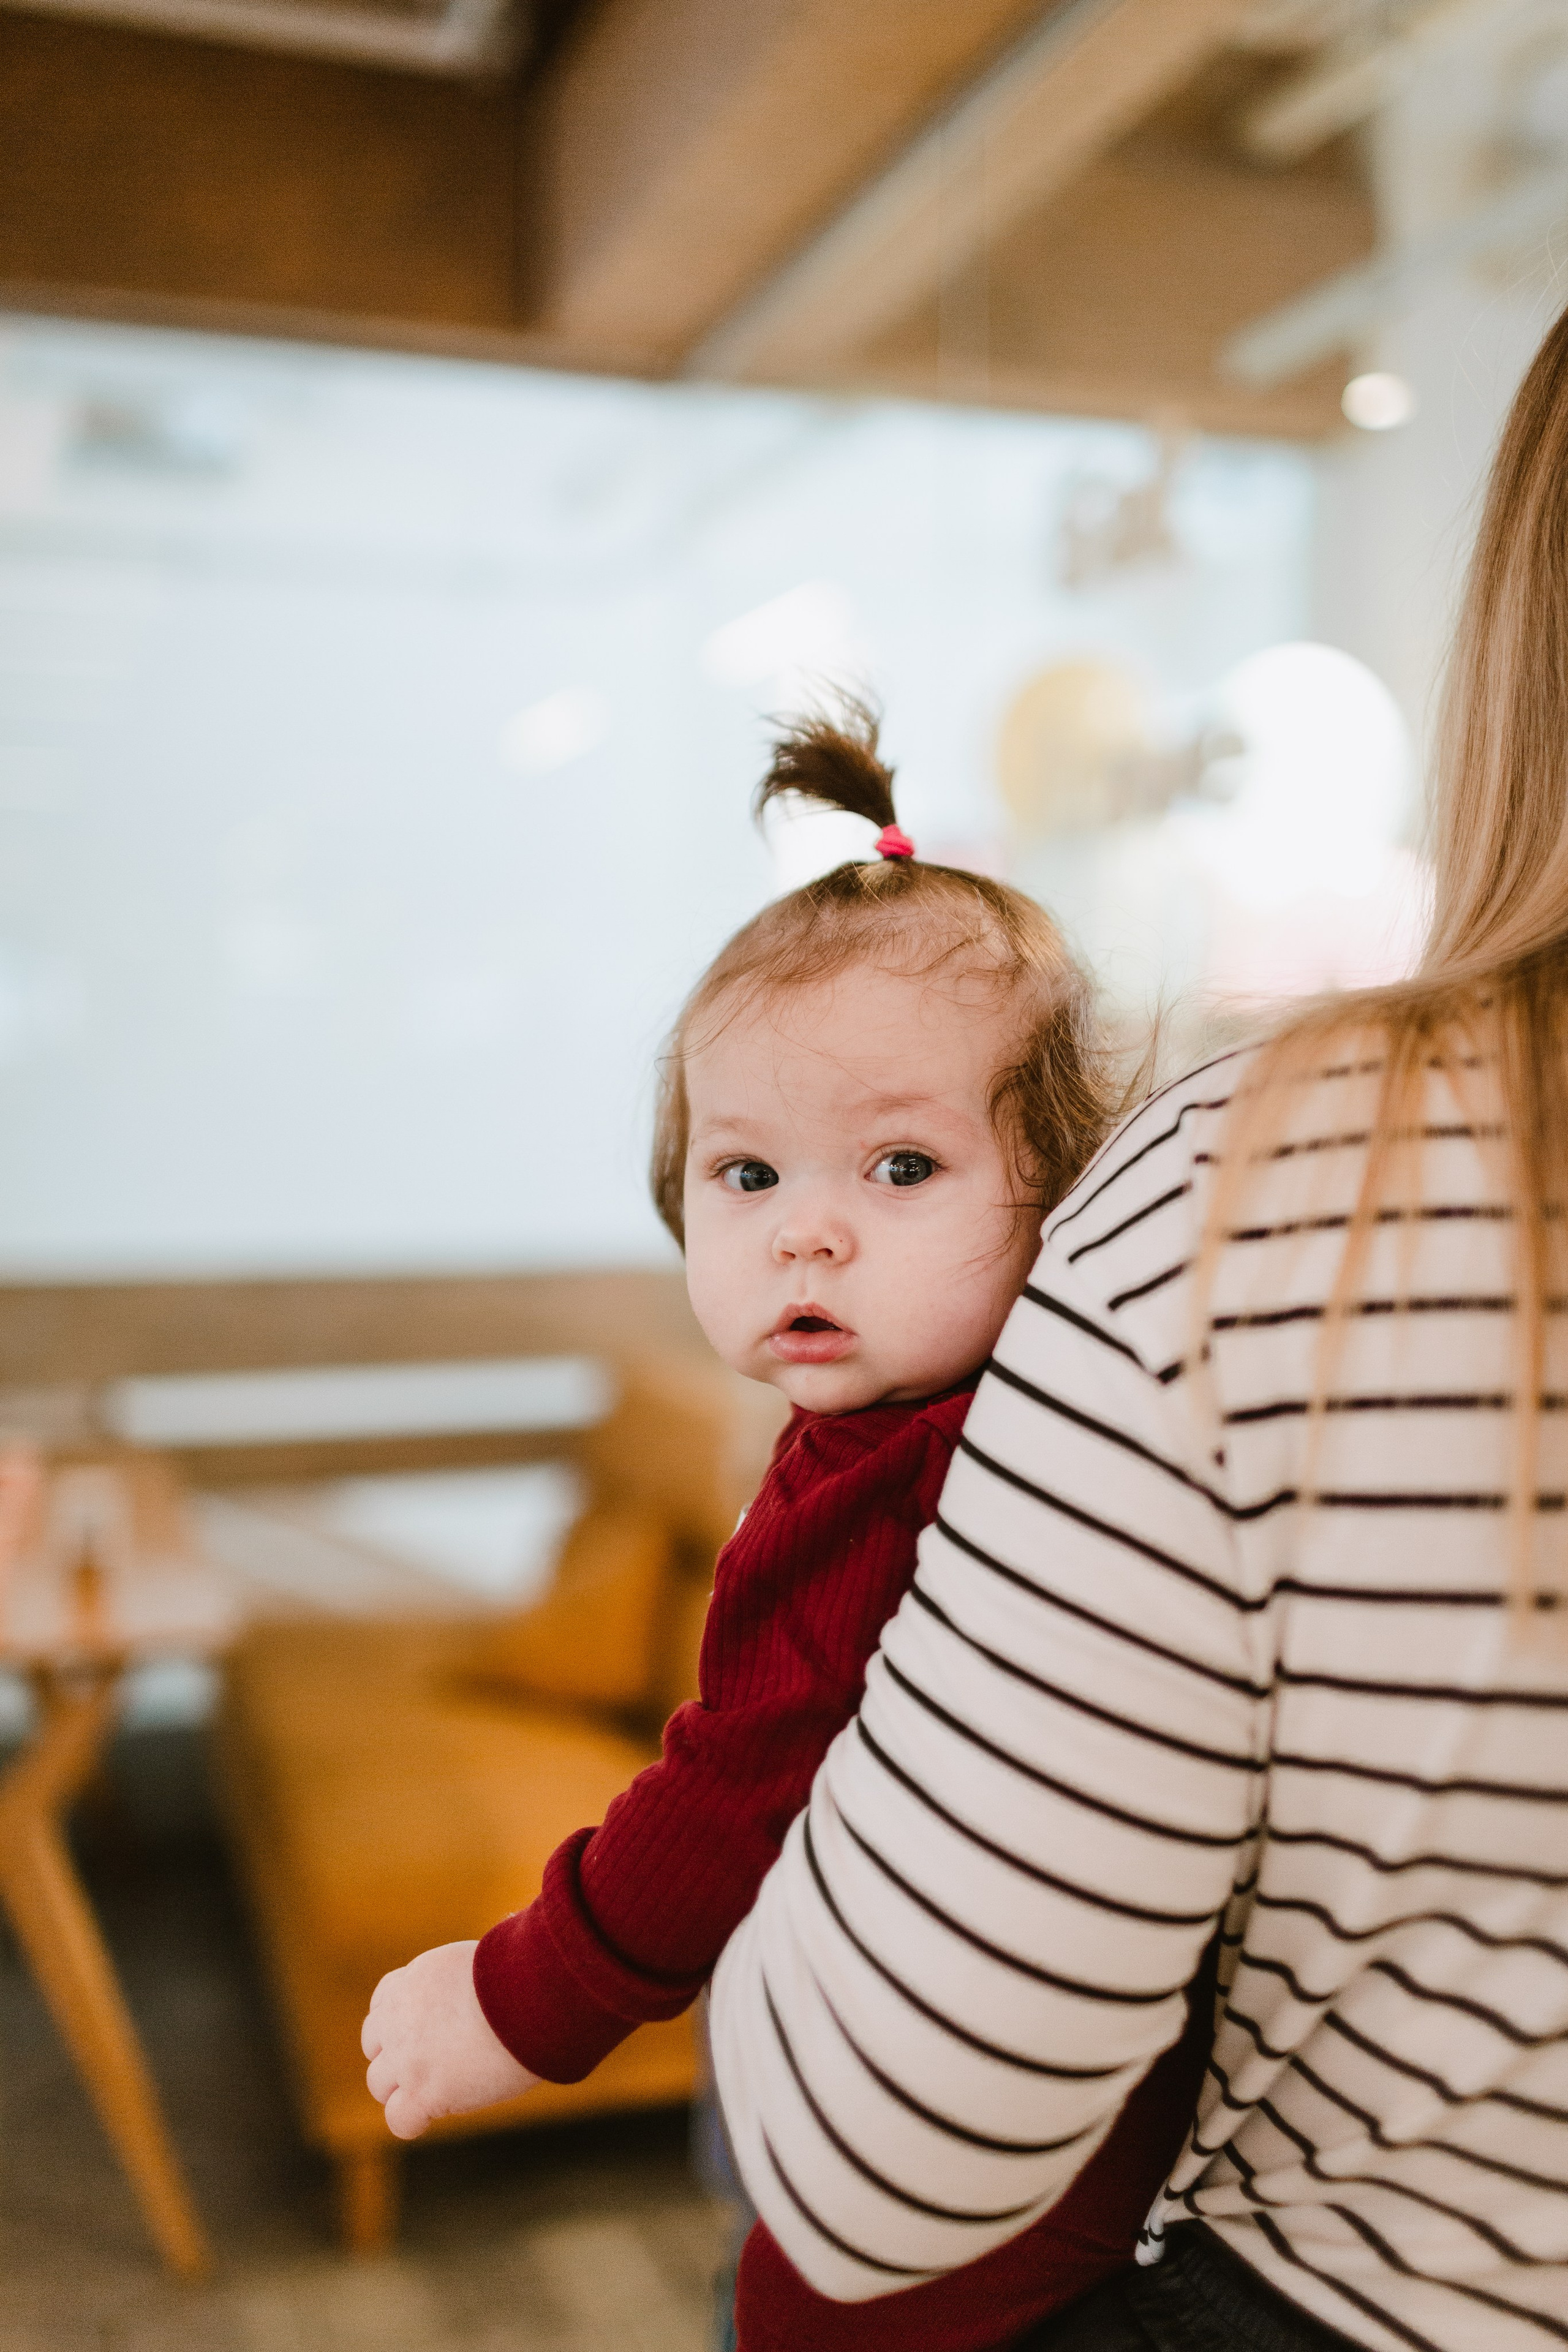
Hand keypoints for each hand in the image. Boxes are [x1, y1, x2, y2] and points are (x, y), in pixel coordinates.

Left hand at [361, 1941, 538, 2139]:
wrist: (534, 1994)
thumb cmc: (528, 1973)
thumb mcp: (484, 1960)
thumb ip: (468, 1975)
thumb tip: (499, 1958)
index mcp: (412, 1979)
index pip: (382, 2005)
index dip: (401, 2024)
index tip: (429, 2032)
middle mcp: (398, 2017)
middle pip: (374, 2046)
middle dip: (398, 2057)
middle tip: (436, 2064)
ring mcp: (407, 2057)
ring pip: (379, 2085)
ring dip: (405, 2089)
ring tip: (444, 2089)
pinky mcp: (423, 2092)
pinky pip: (400, 2121)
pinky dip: (414, 2120)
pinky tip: (438, 2112)